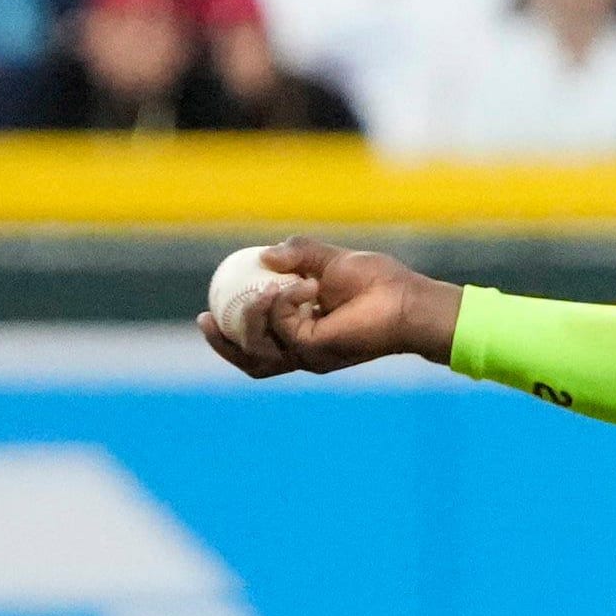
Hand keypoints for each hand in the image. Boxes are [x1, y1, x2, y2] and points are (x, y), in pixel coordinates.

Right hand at [196, 237, 460, 378]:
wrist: (408, 298)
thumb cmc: (379, 282)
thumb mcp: (329, 260)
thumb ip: (296, 255)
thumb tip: (263, 255)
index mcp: (303, 332)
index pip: (257, 343)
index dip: (229, 333)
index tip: (208, 310)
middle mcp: (304, 350)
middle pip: (250, 360)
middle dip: (223, 343)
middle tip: (206, 317)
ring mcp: (310, 354)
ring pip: (258, 348)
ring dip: (252, 316)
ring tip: (264, 290)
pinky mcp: (317, 350)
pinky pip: (282, 327)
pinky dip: (282, 303)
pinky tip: (303, 287)